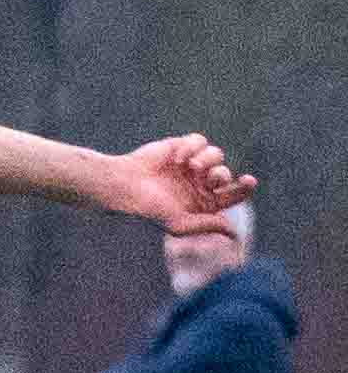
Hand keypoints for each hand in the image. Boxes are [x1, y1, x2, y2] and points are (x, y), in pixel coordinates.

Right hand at [115, 134, 254, 232]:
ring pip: (216, 154)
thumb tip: (233, 232)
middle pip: (225, 173)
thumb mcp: (179, 224)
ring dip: (207, 159)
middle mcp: (199, 182)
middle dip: (220, 174)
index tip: (249, 180)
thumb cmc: (149, 208)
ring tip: (189, 166)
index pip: (233, 194)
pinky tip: (177, 157)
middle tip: (209, 177)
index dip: (244, 187)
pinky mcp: (179, 146)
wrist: (123, 185)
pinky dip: (191, 147)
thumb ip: (207, 225)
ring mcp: (190, 163)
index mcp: (203, 201)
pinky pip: (198, 140)